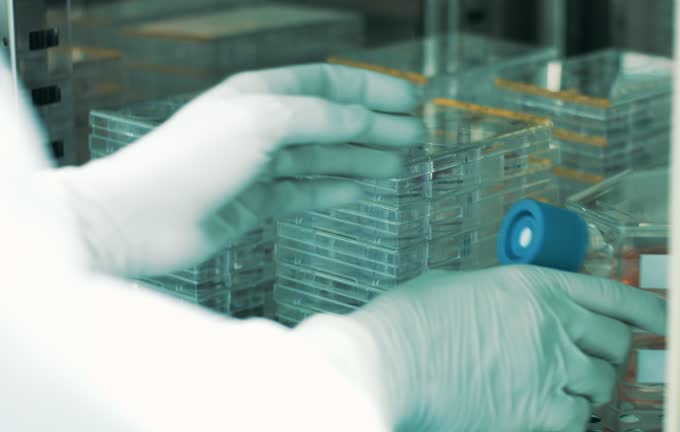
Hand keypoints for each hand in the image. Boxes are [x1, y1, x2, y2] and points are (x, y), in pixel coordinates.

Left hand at [47, 64, 425, 275]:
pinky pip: (305, 193)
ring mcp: (260, 167)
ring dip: (361, 159)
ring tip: (399, 164)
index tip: (410, 97)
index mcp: (261, 94)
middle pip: (332, 121)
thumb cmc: (190, 160)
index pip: (328, 83)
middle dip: (375, 126)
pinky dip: (333, 190)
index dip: (371, 88)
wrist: (142, 218)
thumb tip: (361, 116)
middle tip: (417, 135)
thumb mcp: (261, 122)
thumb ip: (317, 118)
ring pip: (323, 159)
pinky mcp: (256, 204)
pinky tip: (360, 189)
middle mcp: (263, 126)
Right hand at [296, 265, 666, 431]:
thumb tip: (501, 305)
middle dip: (612, 358)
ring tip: (563, 393)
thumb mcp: (455, 286)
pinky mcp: (535, 410)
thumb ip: (494, 293)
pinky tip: (547, 415)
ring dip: (587, 392)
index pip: (612, 296)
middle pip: (616, 346)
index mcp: (534, 286)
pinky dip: (568, 421)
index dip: (645, 311)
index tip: (661, 321)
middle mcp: (551, 323)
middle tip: (596, 365)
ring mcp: (548, 368)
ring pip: (601, 386)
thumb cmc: (410, 323)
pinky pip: (576, 422)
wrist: (391, 361)